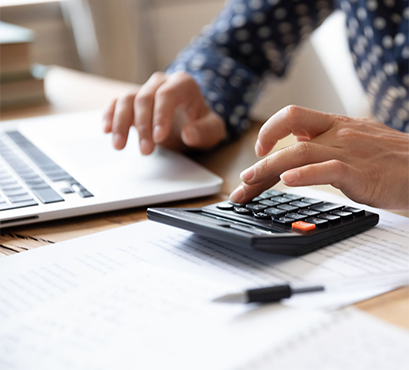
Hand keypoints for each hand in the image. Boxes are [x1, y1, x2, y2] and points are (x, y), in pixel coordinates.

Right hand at [102, 71, 225, 153]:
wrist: (192, 121)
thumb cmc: (202, 124)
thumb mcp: (213, 130)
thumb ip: (205, 131)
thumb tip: (189, 134)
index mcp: (183, 84)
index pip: (167, 94)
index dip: (160, 115)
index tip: (159, 138)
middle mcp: (161, 83)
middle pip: (145, 99)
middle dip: (143, 126)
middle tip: (145, 151)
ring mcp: (144, 90)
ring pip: (126, 100)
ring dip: (121, 123)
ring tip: (119, 146)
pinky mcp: (132, 102)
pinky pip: (116, 104)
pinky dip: (109, 116)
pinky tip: (106, 130)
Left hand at [230, 105, 408, 208]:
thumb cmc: (391, 161)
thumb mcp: (356, 143)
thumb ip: (327, 144)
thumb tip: (297, 151)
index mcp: (337, 125)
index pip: (293, 118)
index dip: (269, 130)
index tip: (258, 149)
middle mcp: (339, 133)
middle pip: (290, 133)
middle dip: (262, 154)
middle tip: (243, 179)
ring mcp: (349, 151)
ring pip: (301, 152)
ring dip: (270, 167)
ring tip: (250, 182)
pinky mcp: (361, 172)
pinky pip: (328, 169)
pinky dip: (305, 175)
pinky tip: (287, 182)